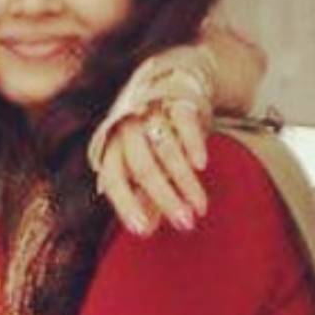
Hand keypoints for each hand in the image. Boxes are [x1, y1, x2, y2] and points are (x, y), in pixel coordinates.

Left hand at [97, 100, 208, 235]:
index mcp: (112, 145)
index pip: (113, 177)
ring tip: (201, 207)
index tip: (142, 231)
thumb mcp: (142, 163)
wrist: (172, 83)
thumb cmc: (153, 136)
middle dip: (165, 198)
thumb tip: (144, 230)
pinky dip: (192, 144)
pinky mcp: (177, 100)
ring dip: (185, 182)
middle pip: (143, 167)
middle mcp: (128, 127)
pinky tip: (201, 165)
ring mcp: (152, 112)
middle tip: (185, 223)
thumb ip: (141, 194)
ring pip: (166, 150)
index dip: (125, 204)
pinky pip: (184, 123)